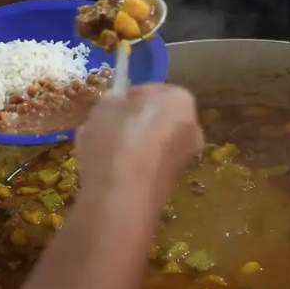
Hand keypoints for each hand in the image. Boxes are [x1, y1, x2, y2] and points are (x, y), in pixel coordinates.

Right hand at [76, 84, 204, 210]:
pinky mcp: (171, 184)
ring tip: (97, 151)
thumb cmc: (115, 139)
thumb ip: (113, 99)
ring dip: (127, 145)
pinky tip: (105, 172)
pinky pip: (147, 165)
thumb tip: (117, 104)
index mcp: (180, 99)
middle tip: (102, 127)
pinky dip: (130, 165)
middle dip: (129, 122)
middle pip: (153, 118)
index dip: (125, 98)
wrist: (121, 198)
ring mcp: (184, 158)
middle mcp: (192, 127)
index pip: (149, 90)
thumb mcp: (104, 105)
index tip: (107, 107)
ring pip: (150, 143)